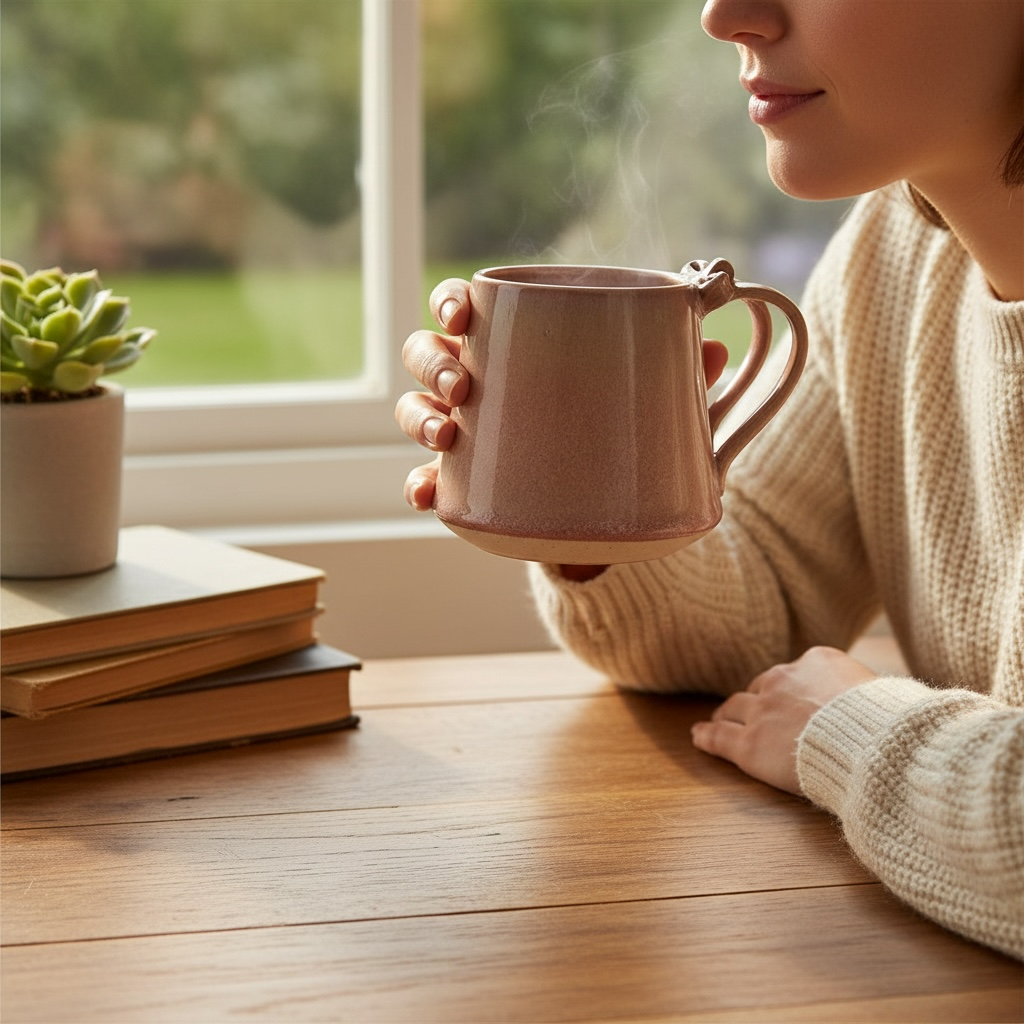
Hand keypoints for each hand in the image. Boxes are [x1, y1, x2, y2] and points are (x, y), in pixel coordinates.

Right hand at [395, 279, 730, 516]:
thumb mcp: (647, 403)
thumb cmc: (616, 435)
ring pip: (415, 410)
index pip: (465, 311)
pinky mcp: (464, 488)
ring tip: (447, 435)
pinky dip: (418, 485)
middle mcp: (477, 387)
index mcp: (511, 349)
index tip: (462, 311)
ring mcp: (464, 437)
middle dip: (433, 361)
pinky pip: (427, 483)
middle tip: (462, 384)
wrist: (608, 513)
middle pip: (426, 353)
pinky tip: (425, 493)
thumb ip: (676, 377)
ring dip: (419, 416)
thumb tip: (712, 349)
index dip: (450, 302)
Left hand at [690, 646, 876, 794]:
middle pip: (760, 687)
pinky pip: (720, 737)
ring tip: (718, 720)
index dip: (789, 690)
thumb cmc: (890, 723)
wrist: (872, 743)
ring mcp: (763, 711)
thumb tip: (888, 704)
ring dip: (726, 714)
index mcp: (817, 661)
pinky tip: (699, 736)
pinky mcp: (750, 744)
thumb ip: (867, 694)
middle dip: (756, 699)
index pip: (794, 674)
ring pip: (735, 708)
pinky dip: (707, 736)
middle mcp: (783, 680)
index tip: (789, 700)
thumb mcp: (884, 692)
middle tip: (750, 711)